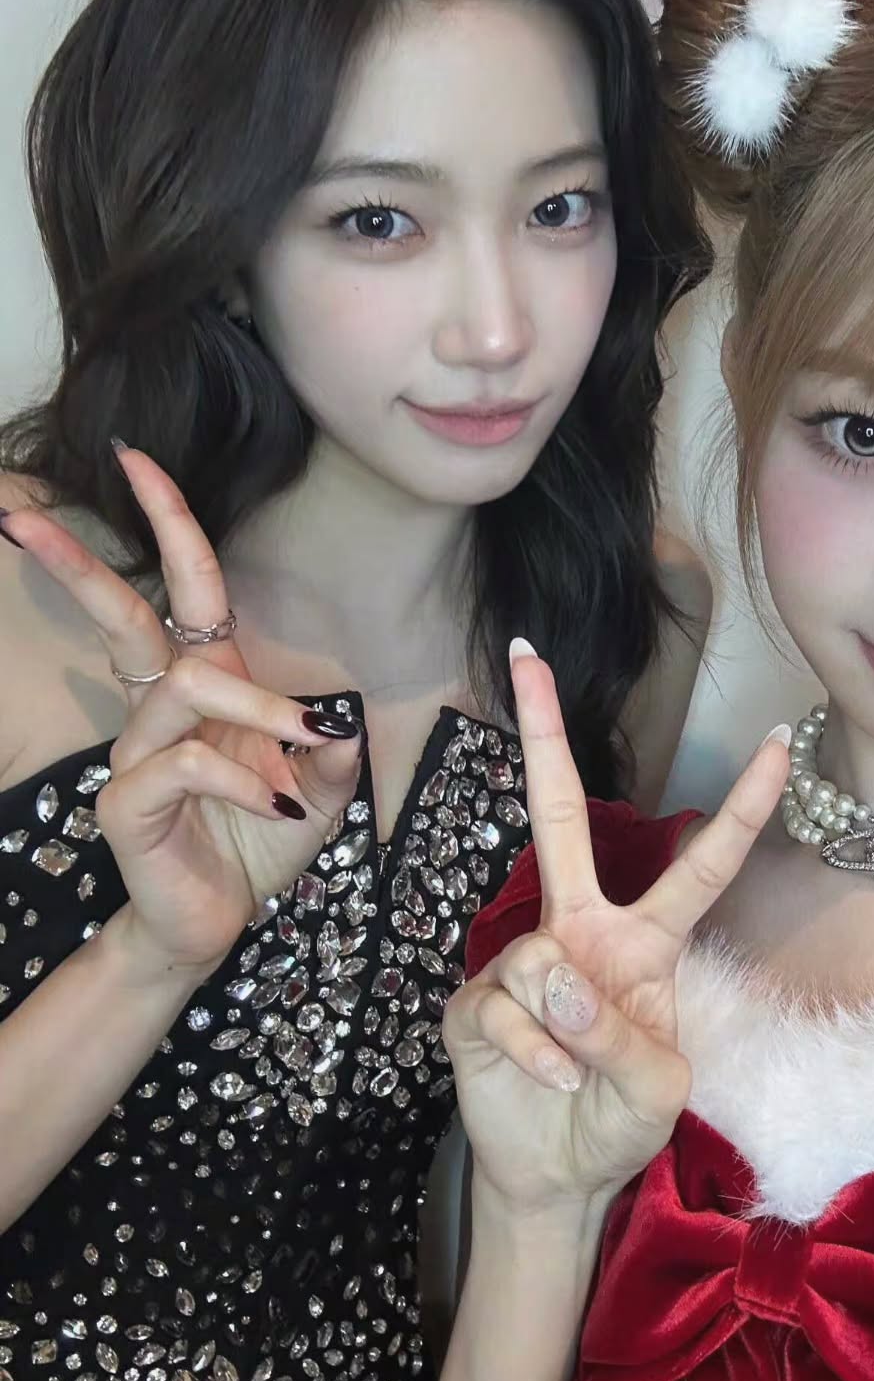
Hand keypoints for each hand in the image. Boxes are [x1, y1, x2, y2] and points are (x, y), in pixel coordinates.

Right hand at [2, 447, 362, 975]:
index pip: (184, 589)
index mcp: (207, 687)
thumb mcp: (319, 792)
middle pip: (122, 616)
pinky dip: (241, 777)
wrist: (217, 922)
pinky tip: (275, 803)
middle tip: (21, 516)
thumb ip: (331, 751)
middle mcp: (163, 710)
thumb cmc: (256, 843)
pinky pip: (185, 763)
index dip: (166, 523)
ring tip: (300, 749)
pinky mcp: (128, 803)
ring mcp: (138, 753)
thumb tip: (336, 718)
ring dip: (256, 708)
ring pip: (186, 688)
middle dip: (80, 562)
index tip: (135, 458)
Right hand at [444, 640, 789, 1214]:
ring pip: (542, 958)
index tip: (783, 740)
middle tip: (524, 652)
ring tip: (575, 1076)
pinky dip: (534, 1057)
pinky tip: (542, 1081)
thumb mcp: (662, 1087)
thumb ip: (625, 1035)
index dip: (746, 806)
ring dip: (570, 1031)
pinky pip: (506, 1007)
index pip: (704, 863)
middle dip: (544, 735)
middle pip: (562, 817)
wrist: (555, 1177)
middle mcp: (584, 932)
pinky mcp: (473, 1001)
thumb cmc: (621, 1119)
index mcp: (647, 942)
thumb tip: (554, 978)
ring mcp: (525, 960)